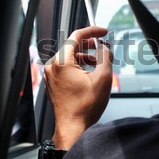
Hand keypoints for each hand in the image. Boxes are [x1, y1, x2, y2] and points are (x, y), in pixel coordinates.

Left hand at [43, 26, 112, 149]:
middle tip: (103, 46)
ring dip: (86, 56)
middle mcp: (53, 66)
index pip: (76, 36)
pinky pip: (67, 67)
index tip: (103, 31)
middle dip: (90, 45)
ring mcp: (52, 75)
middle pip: (73, 46)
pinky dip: (79, 65)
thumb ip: (106, 57)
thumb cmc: (84, 107)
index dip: (93, 31)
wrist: (73, 127)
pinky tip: (91, 73)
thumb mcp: (103, 78)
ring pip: (70, 57)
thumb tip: (106, 48)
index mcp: (62, 62)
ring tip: (100, 63)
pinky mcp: (54, 82)